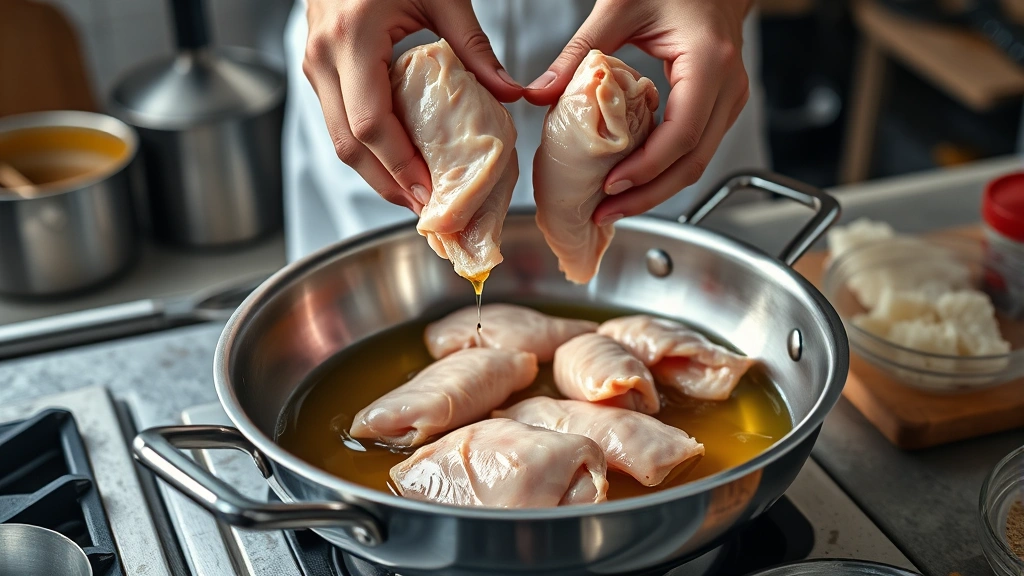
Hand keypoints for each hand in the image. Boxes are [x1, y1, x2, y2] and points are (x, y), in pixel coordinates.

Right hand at [303, 0, 521, 212]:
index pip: (371, 124)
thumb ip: (474, 47)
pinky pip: (338, 121)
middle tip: (426, 209)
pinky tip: (399, 161)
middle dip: (387, 184)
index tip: (430, 194)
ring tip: (416, 194)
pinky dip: (368, 148)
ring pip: (338, 139)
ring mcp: (314, 64)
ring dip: (376, 172)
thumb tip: (511, 94)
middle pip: (348, 145)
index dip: (400, 167)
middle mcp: (322, 57)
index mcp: (351, 39)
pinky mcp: (318, 67)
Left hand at [524, 0, 753, 224]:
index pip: (681, 136)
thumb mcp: (620, 8)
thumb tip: (537, 92)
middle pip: (693, 162)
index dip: (646, 169)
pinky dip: (665, 169)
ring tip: (613, 205)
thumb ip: (579, 53)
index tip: (610, 187)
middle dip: (648, 196)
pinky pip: (696, 148)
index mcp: (709, 64)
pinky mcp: (722, 105)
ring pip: (698, 162)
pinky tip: (632, 179)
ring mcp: (730, 99)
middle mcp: (728, 87)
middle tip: (606, 212)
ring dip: (656, 189)